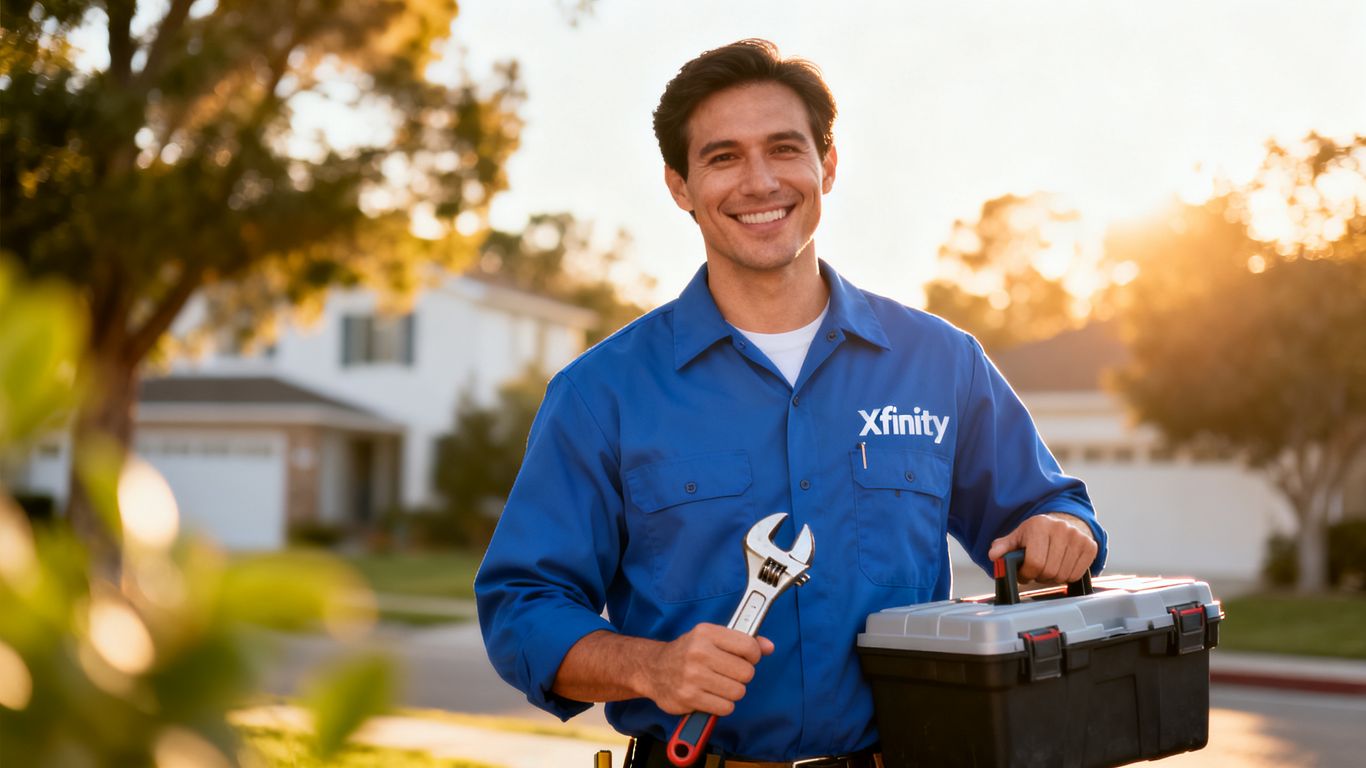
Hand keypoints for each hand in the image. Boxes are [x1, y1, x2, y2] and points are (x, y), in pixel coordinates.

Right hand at [641, 623, 773, 715]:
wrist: (653, 669)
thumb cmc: (687, 652)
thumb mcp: (711, 638)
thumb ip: (742, 641)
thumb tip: (769, 647)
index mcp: (706, 633)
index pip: (748, 646)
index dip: (753, 655)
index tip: (746, 658)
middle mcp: (699, 652)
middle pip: (746, 672)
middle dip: (741, 676)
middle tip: (727, 673)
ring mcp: (693, 676)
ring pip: (738, 692)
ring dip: (732, 692)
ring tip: (718, 685)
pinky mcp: (689, 697)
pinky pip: (725, 707)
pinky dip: (722, 705)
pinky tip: (711, 696)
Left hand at [987, 513, 1096, 584]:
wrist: (1063, 522)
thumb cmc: (1037, 533)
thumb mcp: (1018, 537)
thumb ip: (1004, 546)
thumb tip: (994, 555)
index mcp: (1039, 526)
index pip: (1034, 562)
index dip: (1027, 573)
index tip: (1024, 573)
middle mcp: (1061, 529)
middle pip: (1050, 571)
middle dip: (1039, 577)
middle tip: (1036, 572)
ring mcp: (1077, 537)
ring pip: (1063, 575)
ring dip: (1053, 578)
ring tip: (1048, 568)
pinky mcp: (1090, 546)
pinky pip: (1077, 574)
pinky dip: (1067, 577)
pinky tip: (1061, 567)